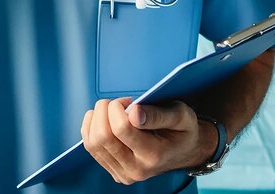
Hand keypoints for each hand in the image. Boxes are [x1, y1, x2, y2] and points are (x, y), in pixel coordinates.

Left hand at [81, 98, 217, 184]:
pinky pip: (90, 146)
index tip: (129, 101)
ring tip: (112, 111)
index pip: (120, 128)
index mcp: (153, 156)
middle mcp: (136, 169)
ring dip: (96, 118)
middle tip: (119, 103)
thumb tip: (133, 112)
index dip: (117, 107)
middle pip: (102, 136)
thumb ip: (157, 114)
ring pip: (92, 142)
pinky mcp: (114, 171)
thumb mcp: (180, 115)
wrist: (185, 151)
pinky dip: (91, 127)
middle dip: (104, 109)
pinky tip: (105, 120)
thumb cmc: (182, 129)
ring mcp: (123, 173)